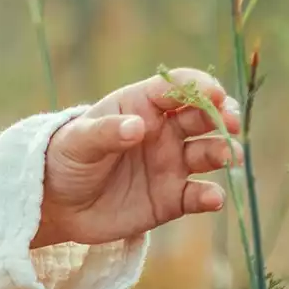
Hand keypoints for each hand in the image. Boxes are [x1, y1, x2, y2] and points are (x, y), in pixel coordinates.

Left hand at [30, 68, 242, 248]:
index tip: (214, 94)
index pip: (176, 88)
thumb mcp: (79, 141)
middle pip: (201, 117)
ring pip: (209, 153)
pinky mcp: (173, 198)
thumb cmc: (66, 158)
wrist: (58, 202)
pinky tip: (212, 198)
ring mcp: (171, 164)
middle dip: (222, 115)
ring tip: (227, 156)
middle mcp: (163, 131)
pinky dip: (210, 197)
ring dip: (223, 152)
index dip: (198, 87)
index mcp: (141, 106)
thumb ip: (106, 132)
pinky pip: (199, 195)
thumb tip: (138, 125)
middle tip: (230, 122)